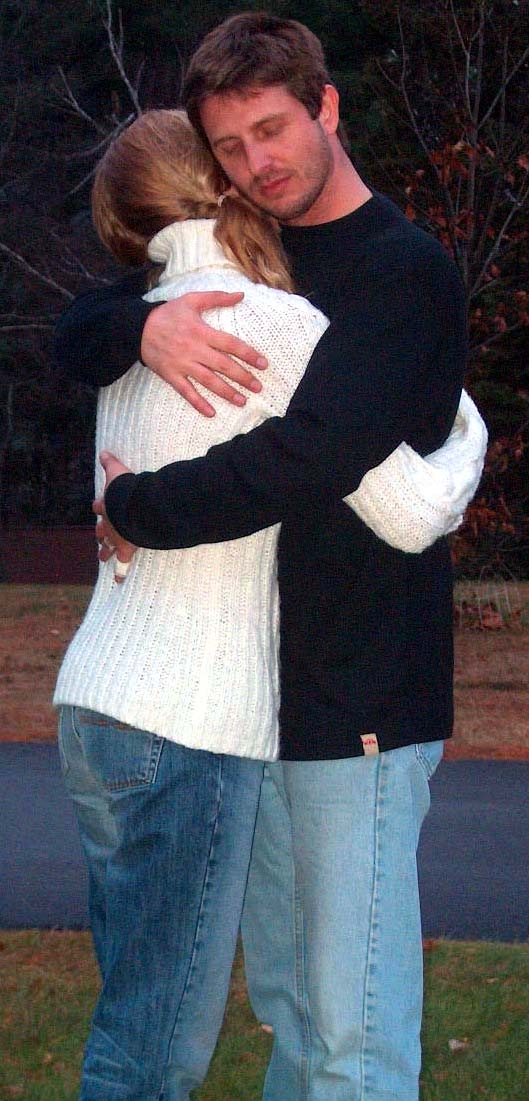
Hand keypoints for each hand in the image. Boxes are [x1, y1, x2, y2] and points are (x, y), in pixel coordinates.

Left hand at [93, 451, 137, 582]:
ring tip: (102, 558)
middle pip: (100, 530)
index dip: (100, 507)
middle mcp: (108, 523)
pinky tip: (118, 581)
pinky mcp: (125, 547)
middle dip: (100, 534)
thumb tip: (103, 452)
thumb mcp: (117, 472)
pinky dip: (120, 572)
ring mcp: (116, 537)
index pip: (100, 506)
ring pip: (107, 547)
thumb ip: (110, 462)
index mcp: (107, 505)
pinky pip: (122, 562)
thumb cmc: (126, 488)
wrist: (132, 506)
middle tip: (98, 539)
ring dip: (104, 553)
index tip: (98, 507)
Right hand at [141, 291, 267, 416]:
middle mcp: (194, 349)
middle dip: (242, 377)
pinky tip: (211, 413)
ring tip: (242, 401)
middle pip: (223, 366)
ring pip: (208, 381)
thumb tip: (241, 295)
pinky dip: (198, 403)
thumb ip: (217, 297)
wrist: (137, 328)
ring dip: (226, 393)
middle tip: (258, 387)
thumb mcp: (191, 300)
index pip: (230, 344)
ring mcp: (182, 364)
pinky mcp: (171, 375)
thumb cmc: (168, 313)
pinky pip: (186, 392)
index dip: (248, 354)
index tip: (263, 364)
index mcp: (201, 331)